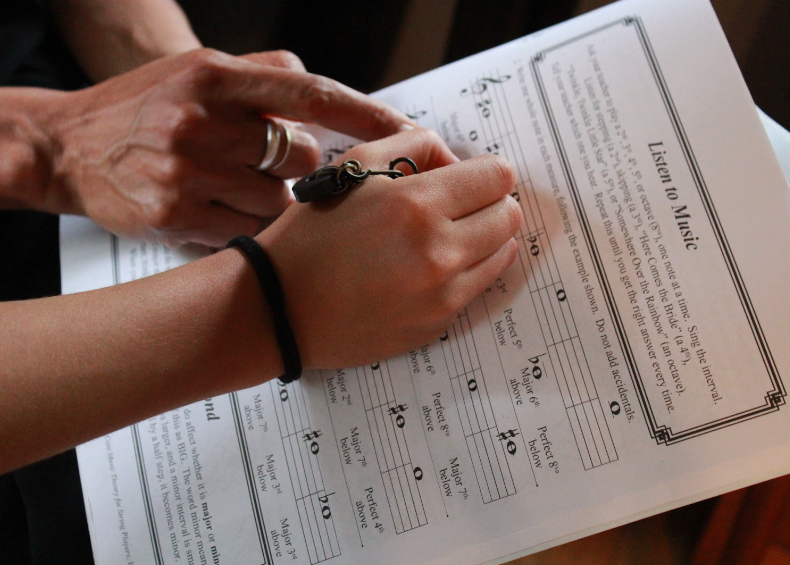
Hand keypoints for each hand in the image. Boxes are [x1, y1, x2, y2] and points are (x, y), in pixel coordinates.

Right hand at [45, 49, 413, 245]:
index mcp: (216, 76)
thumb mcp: (198, 70)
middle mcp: (203, 120)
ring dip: (271, 202)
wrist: (64, 147)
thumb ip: (264, 75)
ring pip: (276, 202)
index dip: (367, 114)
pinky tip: (218, 211)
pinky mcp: (176, 216)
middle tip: (267, 166)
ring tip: (233, 190)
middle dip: (298, 168)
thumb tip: (328, 98)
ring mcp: (188, 172)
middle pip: (298, 156)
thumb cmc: (142, 108)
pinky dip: (244, 227)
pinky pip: (244, 231)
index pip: (310, 95)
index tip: (412, 133)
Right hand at [255, 129, 523, 368]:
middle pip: (509, 216)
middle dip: (488, 204)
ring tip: (442, 238)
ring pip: (503, 254)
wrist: (279, 308)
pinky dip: (465, 273)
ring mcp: (442, 295)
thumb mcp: (352, 166)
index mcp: (416, 205)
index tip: (464, 178)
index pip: (498, 177)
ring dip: (484, 239)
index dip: (484, 172)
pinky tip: (428, 270)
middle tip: (455, 207)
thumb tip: (455, 160)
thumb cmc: (311, 234)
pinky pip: (478, 288)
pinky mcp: (438, 325)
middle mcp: (438, 252)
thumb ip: (413, 145)